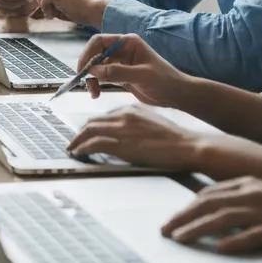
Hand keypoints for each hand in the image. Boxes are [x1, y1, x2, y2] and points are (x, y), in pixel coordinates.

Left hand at [34, 0, 108, 25]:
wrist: (99, 9)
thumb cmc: (89, 6)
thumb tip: (43, 3)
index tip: (52, 7)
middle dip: (44, 2)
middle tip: (51, 13)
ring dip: (45, 7)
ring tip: (54, 16)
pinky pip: (43, 2)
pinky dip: (46, 11)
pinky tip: (53, 16)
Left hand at [66, 105, 202, 168]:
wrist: (189, 146)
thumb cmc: (177, 140)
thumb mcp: (153, 124)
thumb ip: (137, 125)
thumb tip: (127, 136)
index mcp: (131, 109)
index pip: (104, 116)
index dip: (93, 126)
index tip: (87, 133)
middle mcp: (123, 116)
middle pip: (93, 122)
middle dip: (81, 133)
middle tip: (75, 142)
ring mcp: (120, 129)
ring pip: (88, 131)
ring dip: (77, 141)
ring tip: (72, 148)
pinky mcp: (120, 144)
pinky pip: (92, 144)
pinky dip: (82, 148)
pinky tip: (78, 153)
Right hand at [77, 33, 192, 106]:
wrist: (177, 95)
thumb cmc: (165, 81)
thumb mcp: (141, 75)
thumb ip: (117, 72)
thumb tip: (93, 71)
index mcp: (128, 42)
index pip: (99, 41)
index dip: (88, 53)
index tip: (82, 68)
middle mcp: (122, 50)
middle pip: (95, 54)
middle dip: (88, 68)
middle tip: (84, 82)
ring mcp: (120, 63)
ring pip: (96, 67)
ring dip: (91, 79)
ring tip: (93, 92)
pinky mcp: (119, 75)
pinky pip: (101, 77)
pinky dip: (96, 85)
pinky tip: (97, 94)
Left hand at [162, 177, 261, 253]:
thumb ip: (237, 198)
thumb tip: (209, 209)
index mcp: (247, 183)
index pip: (208, 194)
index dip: (187, 207)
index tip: (172, 218)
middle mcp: (253, 194)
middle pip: (208, 204)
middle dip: (183, 216)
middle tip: (165, 229)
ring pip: (222, 218)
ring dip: (197, 228)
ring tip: (180, 238)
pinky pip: (251, 236)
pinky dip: (233, 242)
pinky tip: (218, 248)